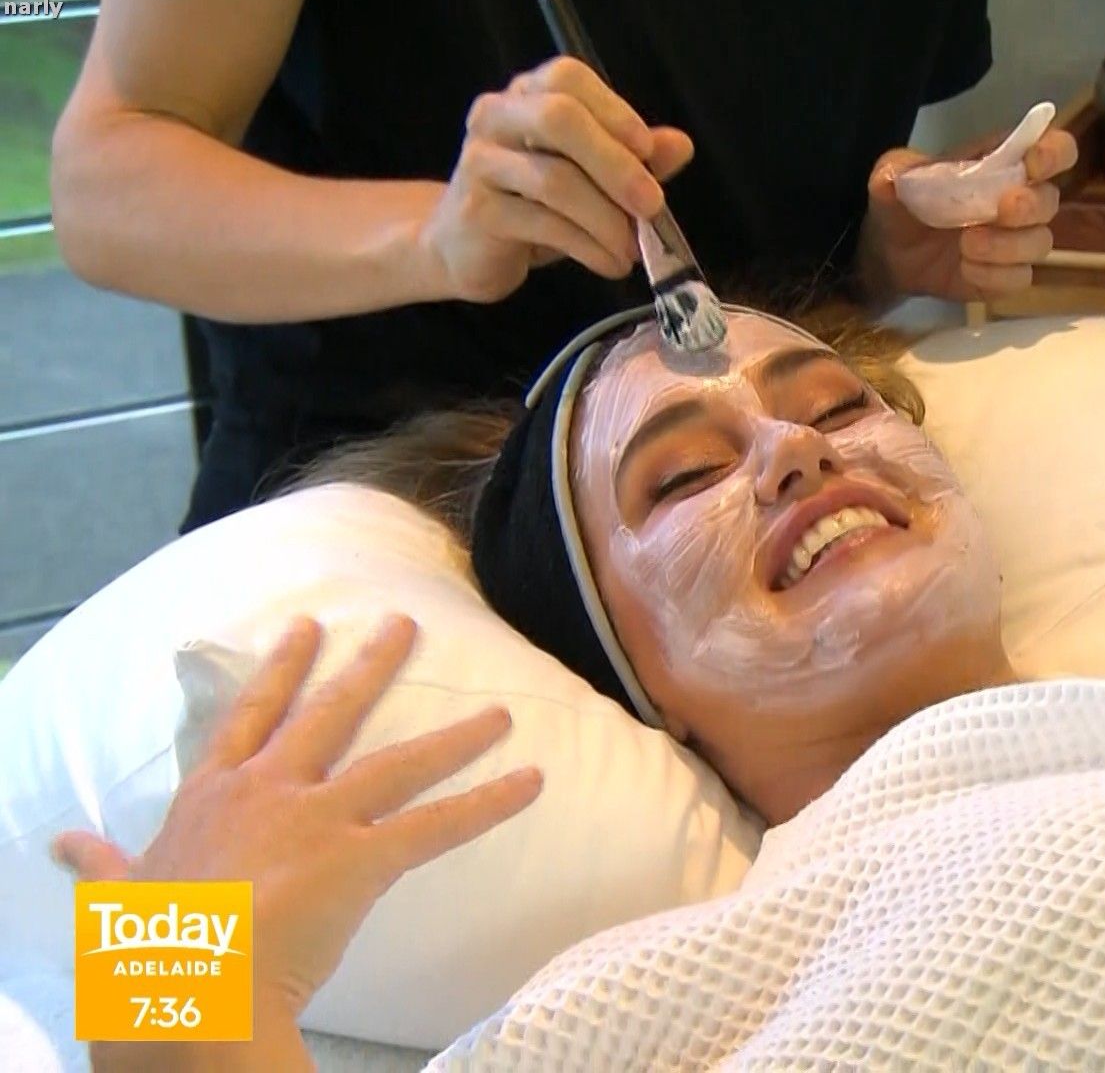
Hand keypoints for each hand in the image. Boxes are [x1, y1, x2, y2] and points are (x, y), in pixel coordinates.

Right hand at [56, 615, 541, 1036]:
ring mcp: (318, 818)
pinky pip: (439, 824)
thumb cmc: (149, 947)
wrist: (184, 986)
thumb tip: (66, 843)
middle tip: (405, 624)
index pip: (250, 718)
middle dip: (371, 666)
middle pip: (330, 714)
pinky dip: (490, 803)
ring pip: (401, 761)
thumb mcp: (120, 895)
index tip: (305, 626)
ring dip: (456, 735)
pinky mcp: (361, 856)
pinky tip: (531, 783)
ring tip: (501, 713)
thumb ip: (104, 864)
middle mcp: (269, 791)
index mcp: (212, 796)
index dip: (280, 669)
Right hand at [420, 55, 694, 301]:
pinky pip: (543, 224)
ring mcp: (480, 161)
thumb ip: (632, 158)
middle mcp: (496, 116)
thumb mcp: (589, 179)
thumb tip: (680, 145)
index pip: (568, 79)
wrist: (464, 250)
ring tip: (632, 248)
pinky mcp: (477, 210)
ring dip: (606, 219)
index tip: (648, 150)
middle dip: (615, 164)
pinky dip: (588, 247)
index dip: (613, 110)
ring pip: (554, 180)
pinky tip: (610, 263)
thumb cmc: (533, 206)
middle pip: (558, 119)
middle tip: (652, 204)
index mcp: (526, 95)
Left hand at [856, 125, 1077, 304]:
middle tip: (1000, 210)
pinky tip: (966, 268)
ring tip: (968, 245)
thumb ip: (894, 172)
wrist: (890, 253)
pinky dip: (995, 275)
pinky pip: (1019, 279)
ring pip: (1040, 243)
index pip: (1054, 150)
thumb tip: (893, 179)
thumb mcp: (891, 177)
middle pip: (1050, 200)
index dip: (1055, 153)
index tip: (1034, 163)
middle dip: (1030, 206)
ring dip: (1008, 246)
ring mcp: (1016, 242)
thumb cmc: (904, 202)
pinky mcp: (1006, 276)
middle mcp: (1020, 200)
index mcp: (1004, 163)